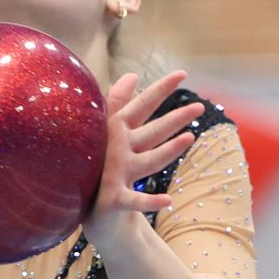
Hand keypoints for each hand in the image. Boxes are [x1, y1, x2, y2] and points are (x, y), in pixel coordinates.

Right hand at [82, 70, 203, 239]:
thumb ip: (119, 102)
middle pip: (152, 132)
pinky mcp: (114, 199)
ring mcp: (115, 174)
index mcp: (115, 131)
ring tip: (190, 138)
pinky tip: (168, 200)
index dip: (160, 89)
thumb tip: (132, 75)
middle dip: (174, 119)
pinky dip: (150, 201)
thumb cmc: (99, 162)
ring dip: (168, 151)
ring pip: (148, 161)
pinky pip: (135, 200)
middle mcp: (116, 149)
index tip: (182, 74)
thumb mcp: (108, 131)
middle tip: (199, 107)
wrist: (79, 204)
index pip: (141, 106)